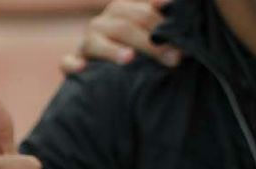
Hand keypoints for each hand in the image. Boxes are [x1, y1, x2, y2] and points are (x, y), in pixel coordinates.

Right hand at [62, 0, 179, 73]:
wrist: (104, 71)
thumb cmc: (136, 52)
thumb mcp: (150, 35)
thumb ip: (163, 28)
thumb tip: (186, 28)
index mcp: (122, 10)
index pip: (144, 12)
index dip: (164, 26)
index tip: (185, 42)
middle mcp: (103, 22)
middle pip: (124, 26)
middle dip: (150, 43)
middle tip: (174, 59)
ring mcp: (86, 42)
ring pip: (96, 42)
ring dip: (112, 51)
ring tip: (130, 59)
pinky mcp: (73, 62)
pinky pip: (68, 61)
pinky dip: (73, 64)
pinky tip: (82, 68)